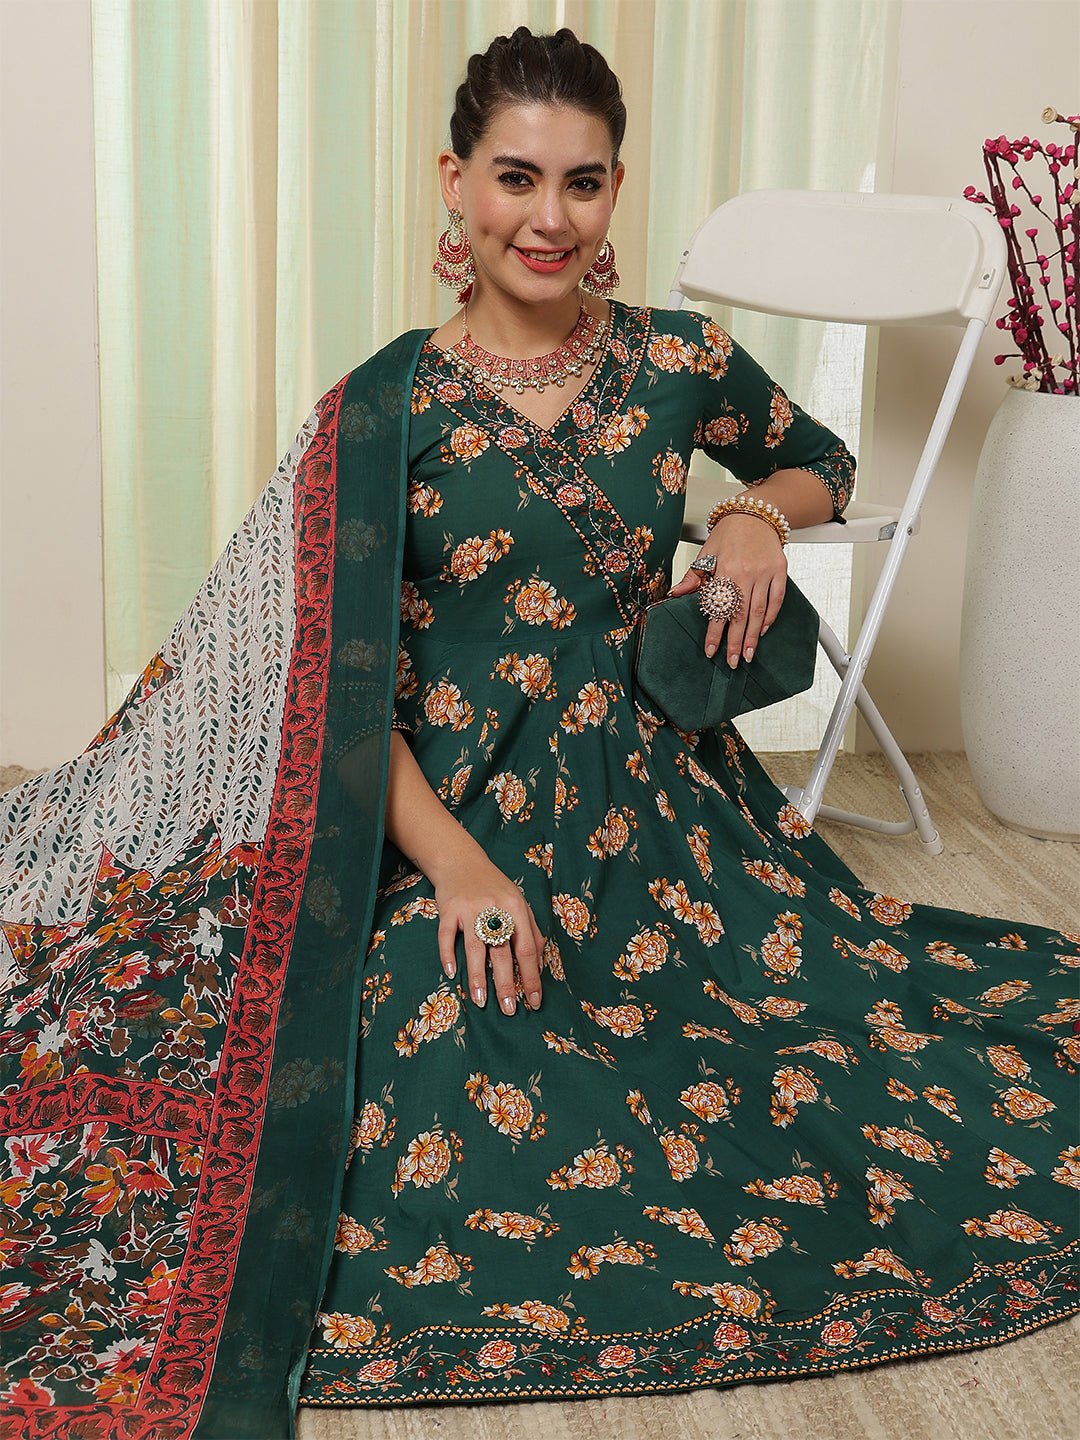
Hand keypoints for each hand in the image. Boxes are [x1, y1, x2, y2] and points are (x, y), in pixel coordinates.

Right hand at [433, 854, 544, 1015]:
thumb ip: (532, 931)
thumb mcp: (519, 903)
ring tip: (481, 1001)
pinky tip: (451, 973)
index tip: (534, 1001)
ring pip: (475, 948)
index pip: (527, 949)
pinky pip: (446, 935)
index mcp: (516, 908)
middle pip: (502, 952)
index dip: (531, 977)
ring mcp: (470, 909)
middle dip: (506, 984)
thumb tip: (540, 965)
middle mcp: (495, 908)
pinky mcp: (448, 908)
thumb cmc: (495, 887)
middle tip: (509, 1009)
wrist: (462, 861)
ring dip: (478, 977)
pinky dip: (448, 954)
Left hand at [669, 513, 786, 666]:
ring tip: (747, 654)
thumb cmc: (728, 534)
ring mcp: (766, 572)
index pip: (718, 608)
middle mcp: (747, 572)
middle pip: (740, 615)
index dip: (715, 632)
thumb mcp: (707, 552)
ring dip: (752, 636)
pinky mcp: (780, 571)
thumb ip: (693, 576)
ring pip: (759, 611)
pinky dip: (770, 617)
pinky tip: (762, 631)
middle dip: (735, 641)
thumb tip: (676, 594)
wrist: (754, 514)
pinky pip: (777, 600)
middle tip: (732, 662)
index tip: (711, 651)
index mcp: (726, 569)